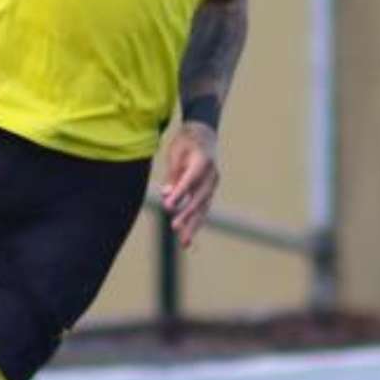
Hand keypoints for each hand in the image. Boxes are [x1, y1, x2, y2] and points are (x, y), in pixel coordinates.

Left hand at [159, 122, 219, 247]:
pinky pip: (202, 209)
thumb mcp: (175, 153)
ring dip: (193, 225)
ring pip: (203, 207)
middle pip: (199, 197)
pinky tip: (187, 237)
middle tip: (175, 227)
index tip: (168, 206)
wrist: (203, 136)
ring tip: (185, 243)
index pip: (190, 179)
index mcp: (202, 160)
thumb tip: (167, 196)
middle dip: (187, 214)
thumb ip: (172, 175)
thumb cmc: (185, 143)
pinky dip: (195, 222)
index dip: (180, 193)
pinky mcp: (209, 192)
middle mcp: (211, 175)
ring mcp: (213, 184)